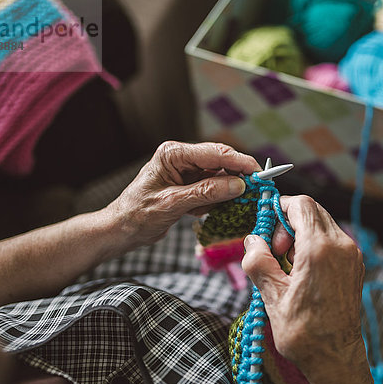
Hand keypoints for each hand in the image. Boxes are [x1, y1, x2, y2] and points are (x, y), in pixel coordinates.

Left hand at [107, 141, 260, 246]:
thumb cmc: (138, 214)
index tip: (260, 173)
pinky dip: (215, 201)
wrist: (122, 230)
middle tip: (255, 191)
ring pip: (220, 177)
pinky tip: (199, 213)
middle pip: (221, 162)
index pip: (214, 153)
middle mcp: (182, 158)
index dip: (240, 162)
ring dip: (225, 193)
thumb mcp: (172, 204)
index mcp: (173, 154)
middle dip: (237, 177)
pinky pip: (213, 189)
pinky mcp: (190, 185)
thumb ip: (206, 193)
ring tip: (215, 208)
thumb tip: (237, 185)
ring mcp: (187, 171)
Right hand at [242, 195, 375, 383]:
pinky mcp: (354, 265)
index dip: (279, 210)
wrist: (335, 358)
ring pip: (322, 223)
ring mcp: (352, 255)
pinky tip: (301, 270)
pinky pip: (331, 239)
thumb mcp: (272, 296)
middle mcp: (341, 246)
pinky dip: (313, 244)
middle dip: (288, 223)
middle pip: (312, 210)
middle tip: (274, 251)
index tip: (266, 232)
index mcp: (320, 250)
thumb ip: (258, 261)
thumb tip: (252, 241)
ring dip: (300, 234)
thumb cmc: (305, 333)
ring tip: (286, 265)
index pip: (301, 204)